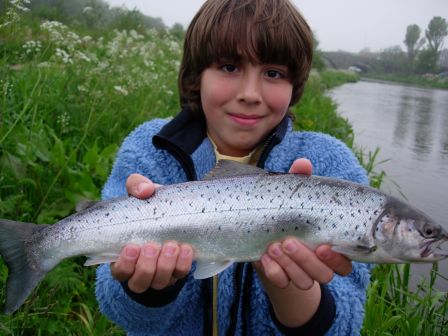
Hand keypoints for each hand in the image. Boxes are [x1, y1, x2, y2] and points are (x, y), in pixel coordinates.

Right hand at [110, 174, 193, 292]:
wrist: (175, 212)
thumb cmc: (150, 205)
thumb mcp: (140, 193)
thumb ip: (137, 185)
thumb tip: (145, 190)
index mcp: (123, 256)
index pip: (119, 271)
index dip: (124, 264)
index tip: (132, 246)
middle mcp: (139, 270)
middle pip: (139, 282)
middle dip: (146, 267)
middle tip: (153, 246)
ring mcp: (160, 273)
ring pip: (159, 283)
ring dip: (165, 267)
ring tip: (172, 246)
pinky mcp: (178, 271)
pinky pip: (181, 275)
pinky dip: (183, 264)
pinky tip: (186, 249)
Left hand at [255, 158, 351, 288]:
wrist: (264, 236)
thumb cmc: (287, 213)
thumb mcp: (292, 196)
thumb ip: (299, 181)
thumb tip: (303, 163)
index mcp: (330, 246)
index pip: (347, 262)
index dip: (338, 259)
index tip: (323, 246)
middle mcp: (319, 264)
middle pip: (325, 275)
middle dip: (306, 259)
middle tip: (287, 241)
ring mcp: (300, 273)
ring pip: (305, 282)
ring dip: (289, 265)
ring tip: (273, 246)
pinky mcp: (282, 278)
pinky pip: (282, 283)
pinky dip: (274, 272)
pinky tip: (264, 258)